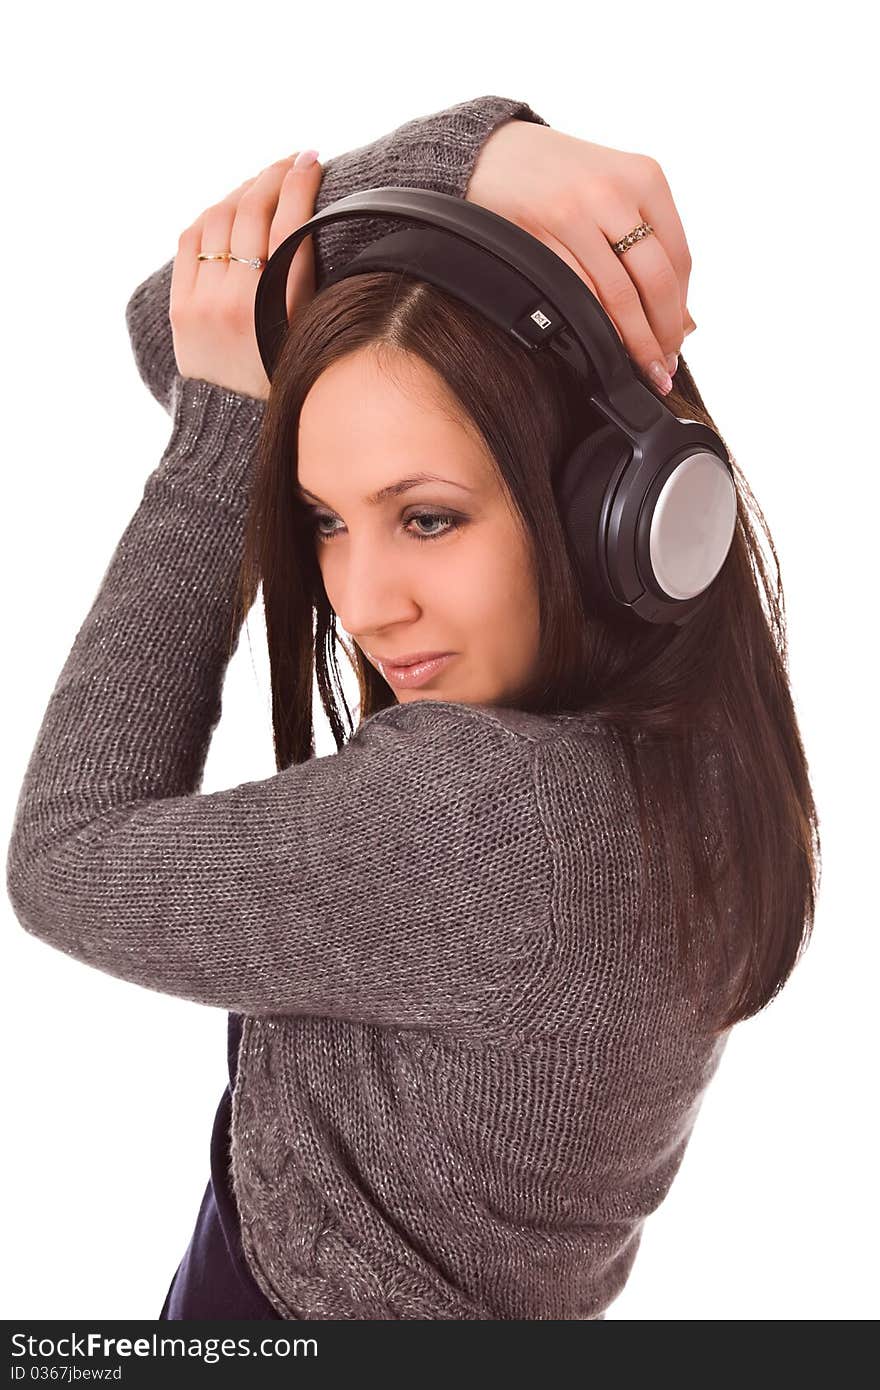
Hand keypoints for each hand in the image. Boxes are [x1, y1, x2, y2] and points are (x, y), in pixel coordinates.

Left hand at [170, 152, 322, 400]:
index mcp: (280, 310)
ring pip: (220, 217)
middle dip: (273, 176)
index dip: (301, 182)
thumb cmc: (283, 377)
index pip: (291, 224)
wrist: (233, 423)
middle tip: (291, 161)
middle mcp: (238, 301)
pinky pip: (191, 238)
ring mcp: (204, 301)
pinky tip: (228, 208)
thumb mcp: (310, 334)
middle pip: (253, 211)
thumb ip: (308, 281)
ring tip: (262, 184)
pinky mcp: (181, 305)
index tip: (313, 159)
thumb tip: (309, 216)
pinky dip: (211, 215)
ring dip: (242, 191)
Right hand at [466, 121, 695, 392]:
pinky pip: (576, 294)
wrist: (491, 154)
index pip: (678, 260)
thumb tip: (684, 319)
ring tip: (638, 368)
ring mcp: (573, 213)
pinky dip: (593, 326)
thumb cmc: (558, 178)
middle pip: (654, 282)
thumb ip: (651, 245)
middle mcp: (612, 192)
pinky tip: (600, 345)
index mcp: (644, 177)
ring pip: (617, 296)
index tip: (677, 343)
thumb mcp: (615, 190)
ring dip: (632, 341)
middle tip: (662, 369)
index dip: (680, 311)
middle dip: (662, 335)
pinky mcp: (537, 236)